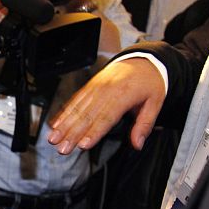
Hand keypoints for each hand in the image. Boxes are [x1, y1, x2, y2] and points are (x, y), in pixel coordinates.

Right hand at [48, 58, 165, 153]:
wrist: (141, 60)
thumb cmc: (148, 83)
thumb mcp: (155, 103)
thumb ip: (144, 125)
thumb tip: (138, 145)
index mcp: (124, 95)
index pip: (106, 118)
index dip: (93, 132)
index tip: (82, 145)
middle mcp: (106, 91)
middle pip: (86, 116)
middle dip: (72, 134)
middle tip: (62, 148)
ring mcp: (95, 88)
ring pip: (76, 109)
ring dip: (63, 126)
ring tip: (53, 139)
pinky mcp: (89, 87)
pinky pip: (74, 100)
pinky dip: (63, 113)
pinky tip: (54, 124)